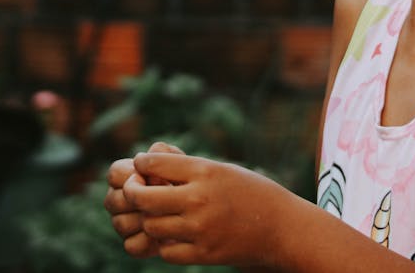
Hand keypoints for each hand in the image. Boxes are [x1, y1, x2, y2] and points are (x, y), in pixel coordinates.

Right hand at [104, 142, 182, 257]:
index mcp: (125, 175)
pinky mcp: (134, 244)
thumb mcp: (184, 163)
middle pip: (114, 200)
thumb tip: (152, 155)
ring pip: (121, 224)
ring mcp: (124, 223)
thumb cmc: (189, 180)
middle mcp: (119, 199)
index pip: (114, 174)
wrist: (204, 210)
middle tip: (167, 201)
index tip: (160, 178)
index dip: (134, 176)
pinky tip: (167, 236)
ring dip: (145, 220)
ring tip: (170, 217)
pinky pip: (132, 246)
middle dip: (140, 200)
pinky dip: (148, 242)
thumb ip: (167, 155)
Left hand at [124, 151, 290, 267]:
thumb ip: (186, 167)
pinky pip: (166, 251)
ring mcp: (201, 229)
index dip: (141, 164)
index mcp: (205, 171)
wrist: (281, 227)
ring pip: (151, 226)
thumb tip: (148, 161)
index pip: (153, 163)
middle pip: (143, 197)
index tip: (142, 166)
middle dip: (133, 192)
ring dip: (149, 219)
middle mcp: (199, 199)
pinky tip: (173, 234)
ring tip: (156, 214)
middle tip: (135, 190)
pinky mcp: (204, 254)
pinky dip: (164, 243)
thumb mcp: (220, 169)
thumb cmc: (250, 192)